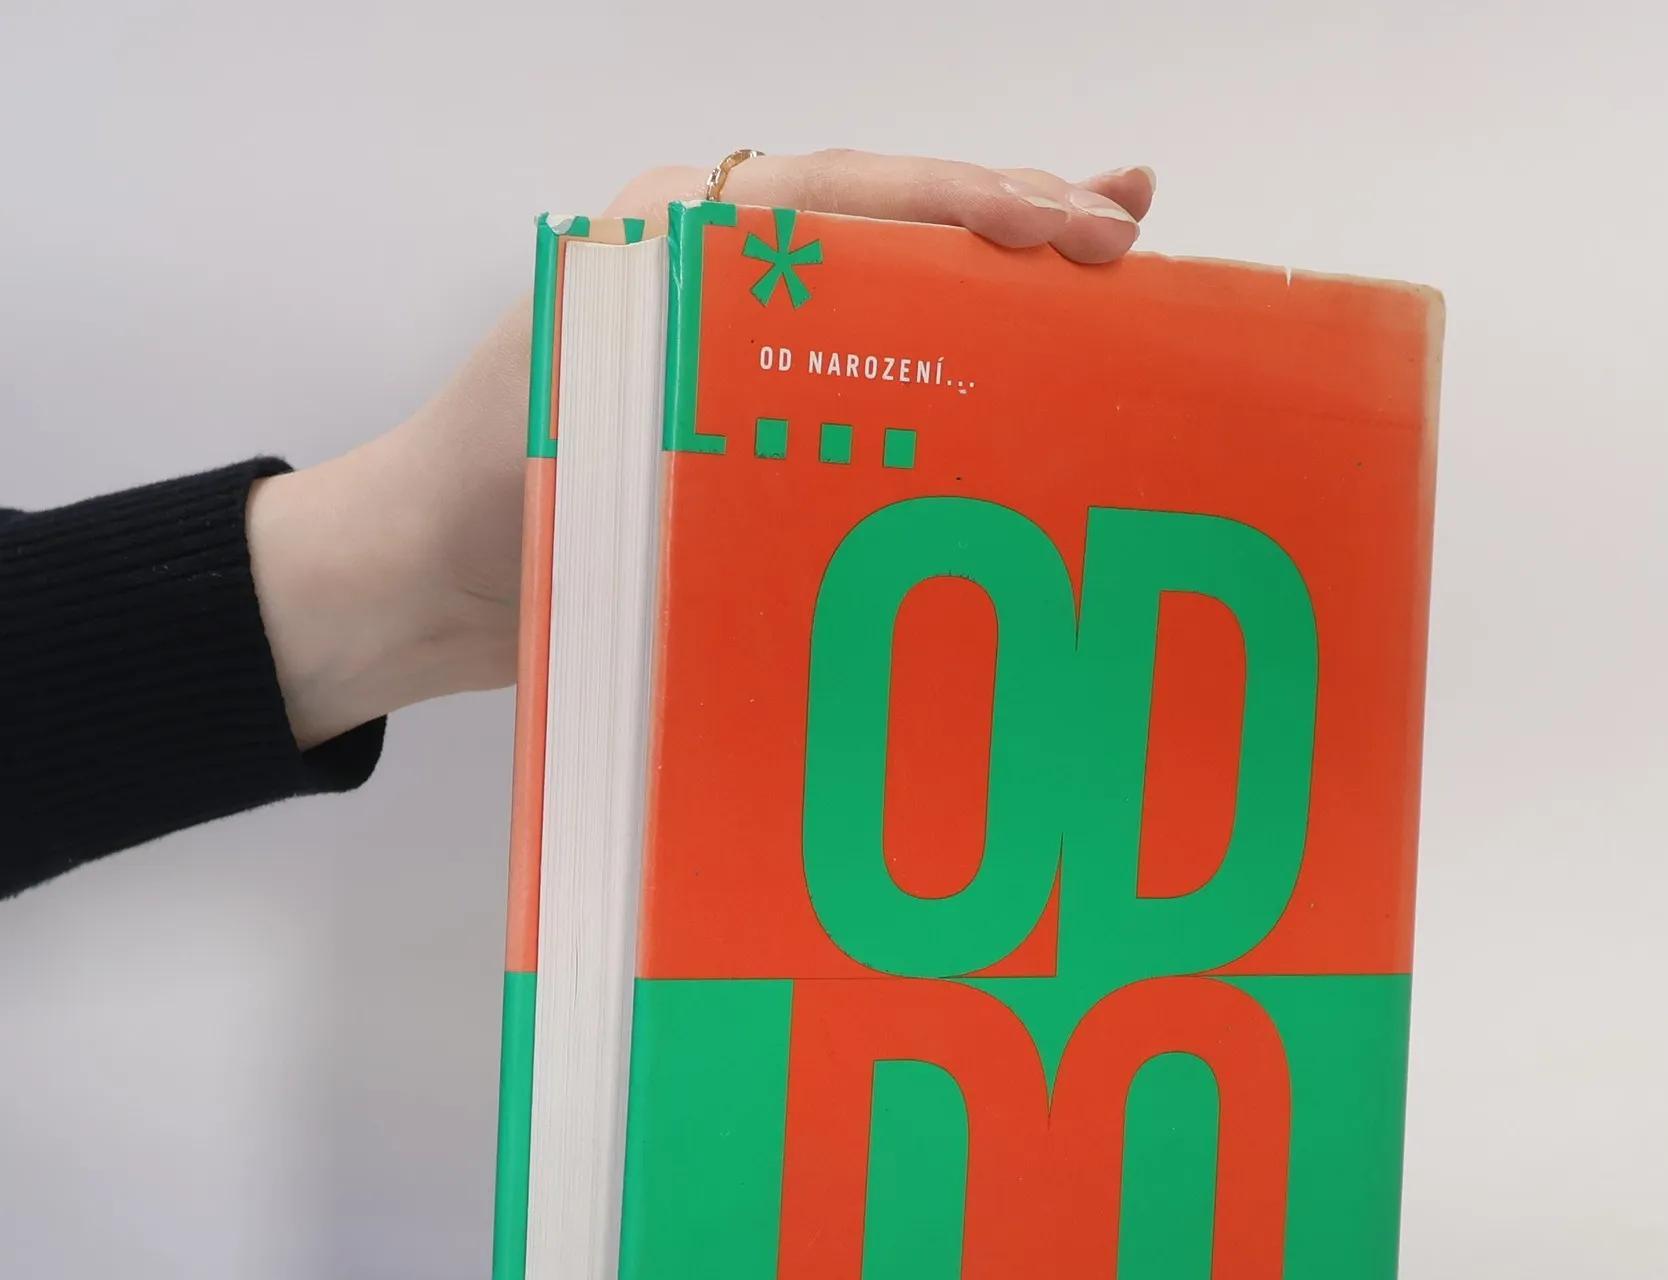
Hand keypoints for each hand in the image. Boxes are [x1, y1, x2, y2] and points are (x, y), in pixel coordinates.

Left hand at [249, 152, 1155, 749]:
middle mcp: (725, 272)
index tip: (1081, 229)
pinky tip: (1022, 382)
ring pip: (896, 286)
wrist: (421, 580)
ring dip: (1000, 276)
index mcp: (685, 236)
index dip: (975, 207)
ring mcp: (745, 343)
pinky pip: (873, 370)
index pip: (857, 197)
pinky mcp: (756, 415)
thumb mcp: (582, 398)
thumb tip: (842, 326)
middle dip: (1015, 214)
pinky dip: (953, 365)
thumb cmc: (478, 486)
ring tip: (1113, 259)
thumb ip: (690, 346)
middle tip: (1131, 221)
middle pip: (895, 220)